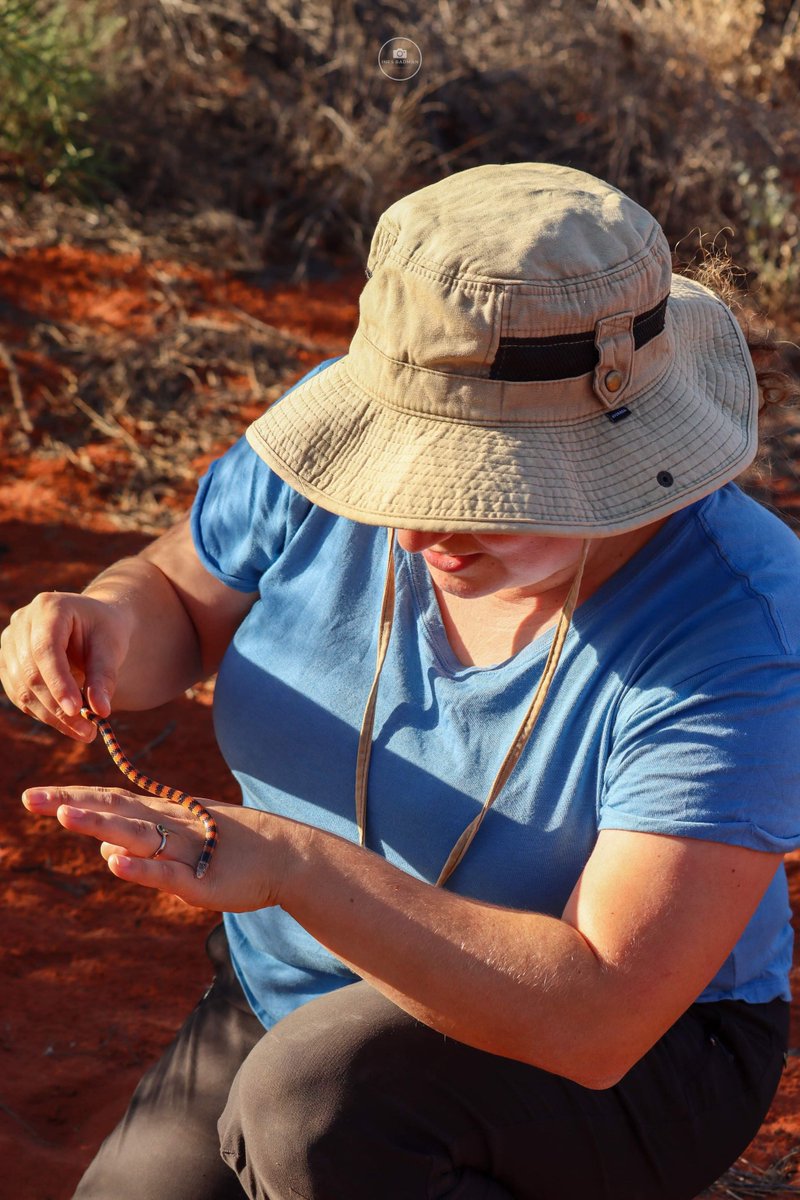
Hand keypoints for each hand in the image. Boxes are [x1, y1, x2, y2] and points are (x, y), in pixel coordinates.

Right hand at [0, 592, 129, 739]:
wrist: (92, 623)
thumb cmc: (104, 630)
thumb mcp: (112, 647)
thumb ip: (105, 676)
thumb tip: (100, 711)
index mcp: (48, 608)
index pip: (46, 649)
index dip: (58, 682)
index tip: (76, 711)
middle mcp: (22, 623)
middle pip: (31, 673)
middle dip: (57, 707)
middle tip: (87, 732)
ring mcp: (9, 644)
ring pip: (22, 689)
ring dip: (51, 716)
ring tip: (83, 731)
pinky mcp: (8, 665)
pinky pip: (21, 696)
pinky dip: (43, 713)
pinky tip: (67, 722)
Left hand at [21, 785, 290, 911]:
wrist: (283, 856)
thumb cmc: (230, 849)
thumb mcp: (180, 845)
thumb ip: (141, 848)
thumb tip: (105, 852)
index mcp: (161, 816)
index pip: (109, 802)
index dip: (72, 798)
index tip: (33, 796)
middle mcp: (167, 826)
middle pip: (112, 812)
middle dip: (71, 805)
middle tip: (29, 799)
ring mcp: (182, 850)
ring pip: (135, 835)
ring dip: (99, 825)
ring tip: (64, 817)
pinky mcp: (198, 879)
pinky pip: (164, 873)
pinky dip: (139, 867)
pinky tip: (114, 863)